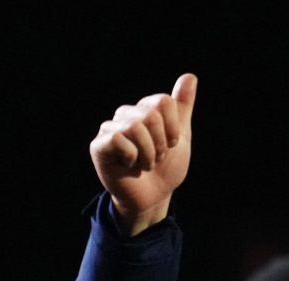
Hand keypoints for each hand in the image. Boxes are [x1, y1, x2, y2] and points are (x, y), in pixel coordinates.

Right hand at [91, 73, 198, 235]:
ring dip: (148, 153)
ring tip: (145, 164)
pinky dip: (132, 157)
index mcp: (144, 109)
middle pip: (150, 114)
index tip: (170, 145)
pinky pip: (118, 139)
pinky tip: (129, 165)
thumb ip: (182, 107)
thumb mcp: (180, 136)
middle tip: (156, 158)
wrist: (154, 197)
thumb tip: (189, 76)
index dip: (173, 128)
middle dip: (160, 144)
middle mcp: (125, 115)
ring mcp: (110, 129)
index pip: (163, 102)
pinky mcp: (99, 146)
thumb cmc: (166, 168)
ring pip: (136, 126)